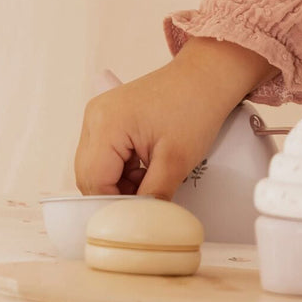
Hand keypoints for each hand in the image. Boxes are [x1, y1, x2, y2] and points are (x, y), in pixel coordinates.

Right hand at [74, 37, 274, 197]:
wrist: (210, 75)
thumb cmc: (197, 106)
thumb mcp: (176, 159)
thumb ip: (153, 197)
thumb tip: (138, 226)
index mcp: (105, 125)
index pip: (94, 184)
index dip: (115, 205)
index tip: (136, 217)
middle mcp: (94, 117)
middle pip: (90, 176)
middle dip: (117, 194)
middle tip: (147, 201)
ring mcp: (101, 114)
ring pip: (98, 167)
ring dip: (121, 182)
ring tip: (153, 180)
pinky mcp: (111, 115)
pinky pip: (106, 153)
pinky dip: (124, 168)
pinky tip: (148, 167)